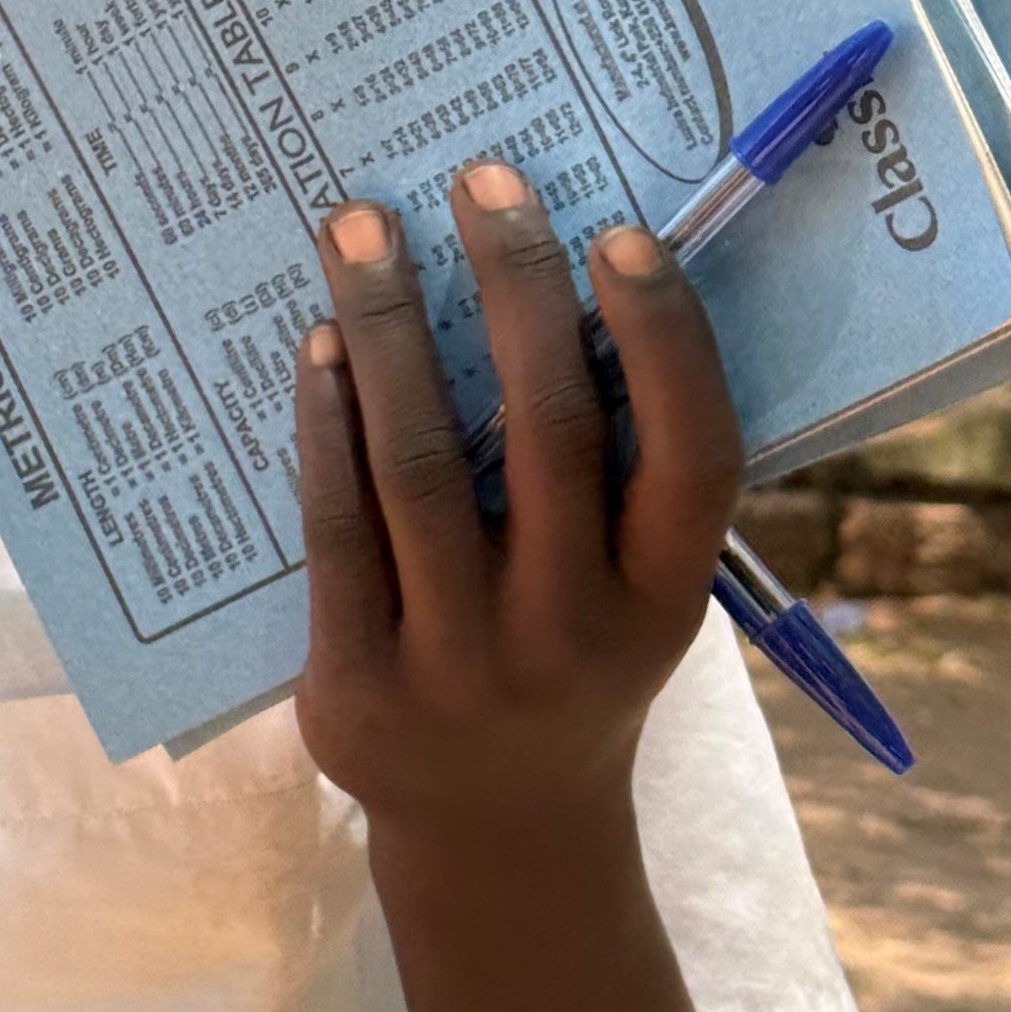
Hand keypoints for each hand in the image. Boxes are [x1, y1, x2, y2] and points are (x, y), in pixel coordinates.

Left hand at [290, 162, 741, 859]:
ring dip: (390, 329)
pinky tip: (316, 347)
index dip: (664, 343)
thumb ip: (615, 477)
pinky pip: (338, 527)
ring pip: (423, 465)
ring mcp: (463, 664)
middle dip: (516, 288)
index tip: (620, 233)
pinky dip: (327, 424)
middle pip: (549, 433)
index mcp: (664, 601)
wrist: (494, 834)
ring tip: (361, 228)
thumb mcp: (630, 592)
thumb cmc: (570, 660)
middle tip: (479, 176)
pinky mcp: (360, 683)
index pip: (693, 457)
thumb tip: (556, 284)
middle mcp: (573, 633)